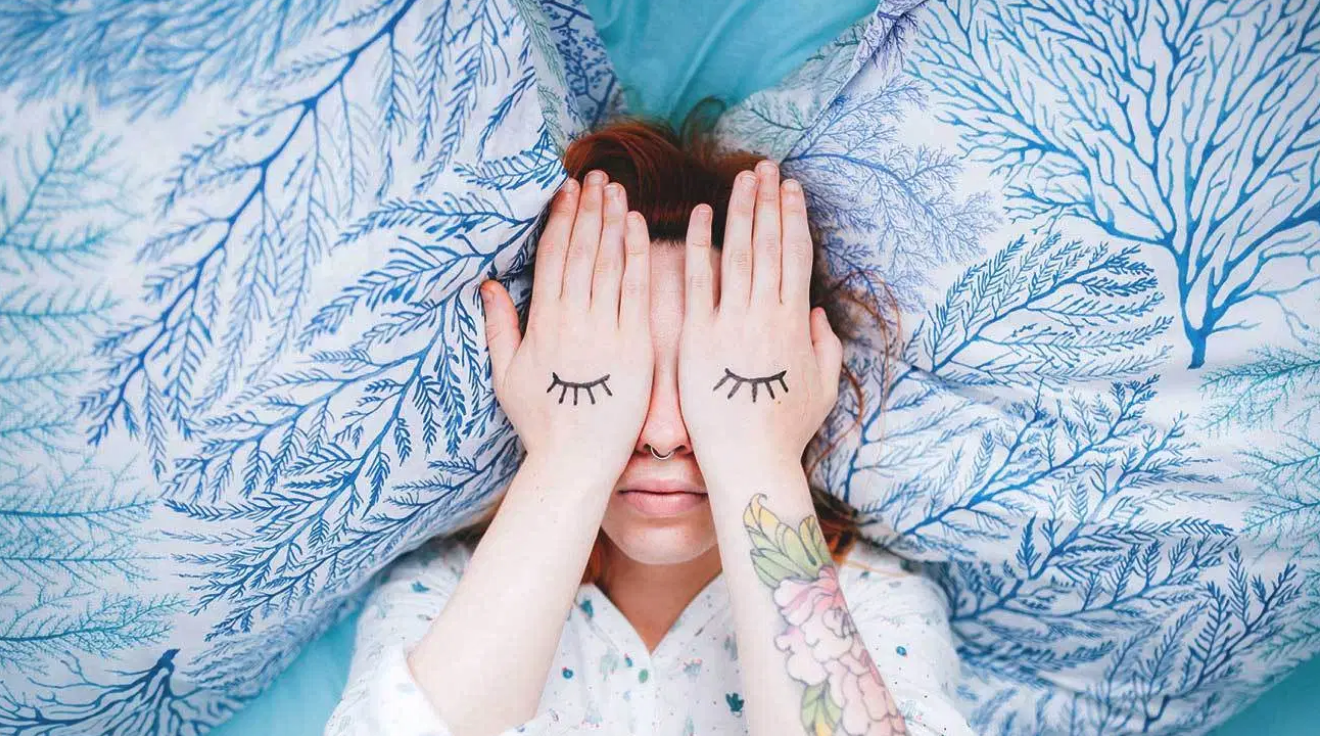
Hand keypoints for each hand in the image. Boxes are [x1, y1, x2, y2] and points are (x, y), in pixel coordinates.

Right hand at [481, 171, 653, 478]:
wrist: (576, 461)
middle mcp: (571, 320)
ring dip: (612, 221)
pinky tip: (638, 226)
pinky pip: (637, 291)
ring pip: (608, 263)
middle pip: (580, 251)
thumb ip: (499, 327)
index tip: (566, 190)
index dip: (559, 220)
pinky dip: (637, 255)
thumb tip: (486, 285)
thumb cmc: (542, 423)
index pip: (551, 257)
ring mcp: (604, 331)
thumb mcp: (507, 375)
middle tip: (595, 175)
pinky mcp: (635, 345)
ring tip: (615, 190)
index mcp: (542, 324)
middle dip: (587, 209)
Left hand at [677, 161, 842, 475]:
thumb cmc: (784, 431)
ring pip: (738, 253)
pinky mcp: (697, 337)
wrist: (748, 460)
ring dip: (741, 211)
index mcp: (795, 323)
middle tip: (766, 166)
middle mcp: (766, 315)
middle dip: (769, 202)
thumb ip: (824, 348)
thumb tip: (819, 316)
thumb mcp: (822, 389)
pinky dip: (699, 246)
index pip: (796, 257)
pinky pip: (697, 282)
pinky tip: (699, 215)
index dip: (795, 219)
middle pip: (770, 245)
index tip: (792, 189)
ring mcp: (731, 323)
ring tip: (743, 179)